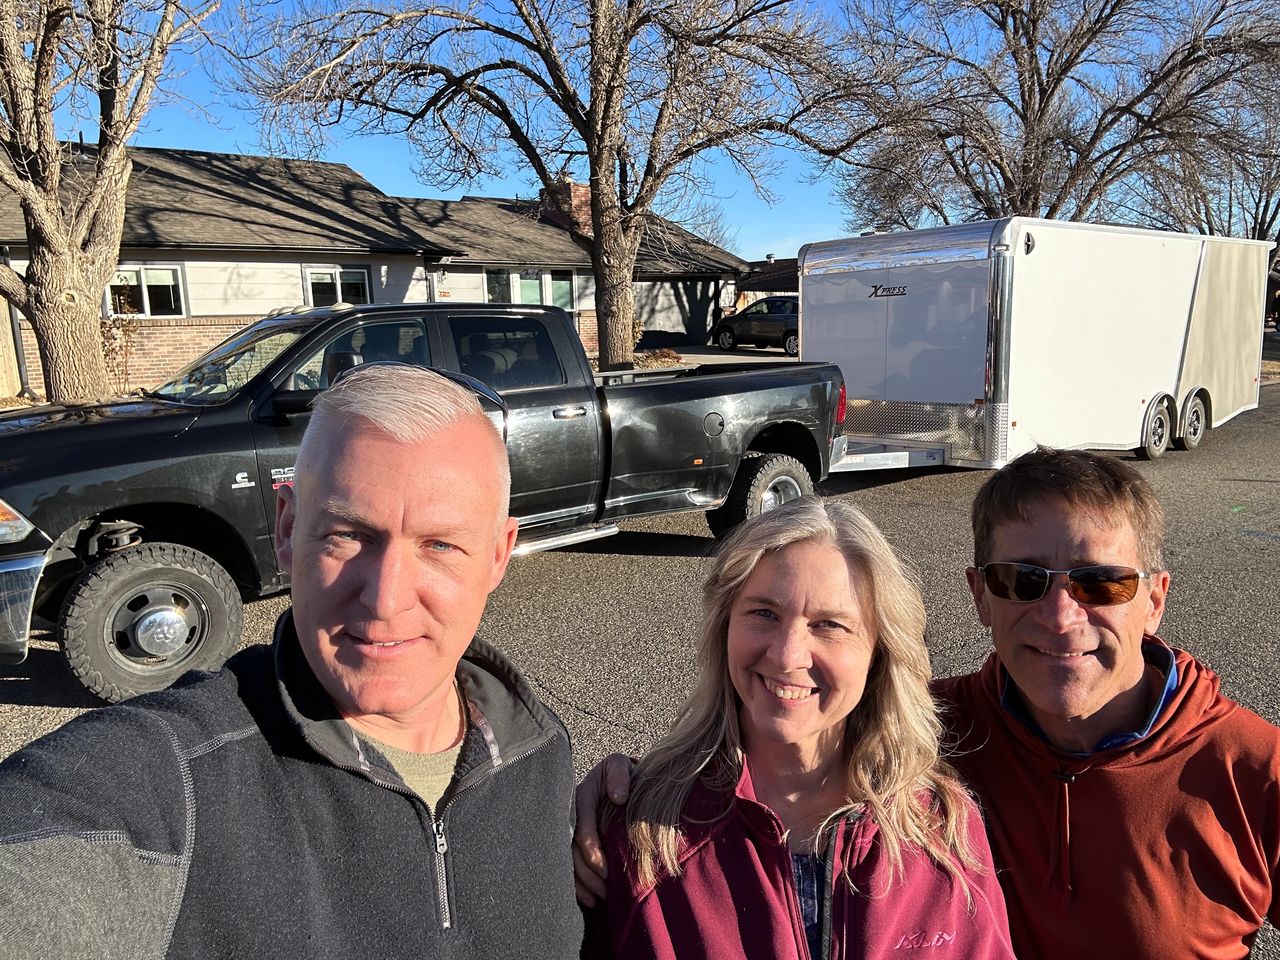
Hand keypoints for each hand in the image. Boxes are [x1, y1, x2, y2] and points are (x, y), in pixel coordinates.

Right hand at [572, 753, 635, 907]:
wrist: (619, 779)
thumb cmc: (621, 774)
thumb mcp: (619, 765)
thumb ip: (618, 775)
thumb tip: (618, 797)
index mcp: (581, 797)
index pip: (581, 827)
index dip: (591, 850)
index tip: (605, 869)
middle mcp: (571, 816)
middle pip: (571, 851)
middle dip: (586, 873)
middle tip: (605, 890)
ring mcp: (570, 830)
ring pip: (568, 862)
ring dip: (582, 883)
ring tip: (599, 899)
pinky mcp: (572, 844)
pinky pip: (568, 868)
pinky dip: (577, 887)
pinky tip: (589, 900)